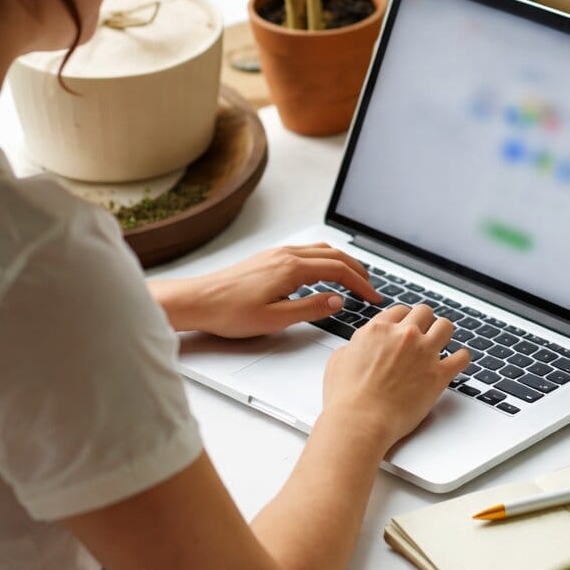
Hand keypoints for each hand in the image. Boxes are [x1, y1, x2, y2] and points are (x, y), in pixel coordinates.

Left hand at [149, 243, 380, 337]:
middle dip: (358, 270)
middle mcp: (287, 255)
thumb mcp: (274, 320)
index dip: (361, 284)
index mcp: (292, 268)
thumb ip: (310, 309)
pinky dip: (325, 259)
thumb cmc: (229, 313)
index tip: (373, 297)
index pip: (339, 270)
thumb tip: (338, 301)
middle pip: (334, 255)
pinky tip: (323, 273)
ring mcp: (277, 253)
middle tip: (371, 287)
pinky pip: (306, 251)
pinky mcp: (268, 257)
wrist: (196, 301)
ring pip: (321, 250)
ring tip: (354, 277)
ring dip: (342, 261)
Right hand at [322, 304, 469, 451]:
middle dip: (424, 322)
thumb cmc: (346, 398)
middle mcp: (404, 335)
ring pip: (446, 326)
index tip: (406, 327)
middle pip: (425, 312)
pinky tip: (456, 361)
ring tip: (441, 343)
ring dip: (443, 333)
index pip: (400, 310)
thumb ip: (353, 347)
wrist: (360, 422)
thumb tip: (357, 347)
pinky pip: (461, 357)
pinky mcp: (439, 374)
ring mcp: (424, 353)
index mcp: (379, 329)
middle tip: (424, 334)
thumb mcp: (338, 361)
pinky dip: (461, 358)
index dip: (404, 320)